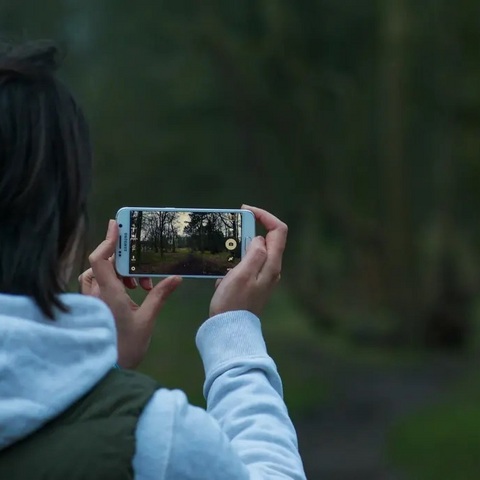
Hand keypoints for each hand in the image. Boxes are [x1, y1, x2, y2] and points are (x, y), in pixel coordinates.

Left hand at [79, 220, 181, 368]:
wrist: (106, 372)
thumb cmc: (126, 347)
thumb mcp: (147, 319)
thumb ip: (160, 295)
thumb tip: (177, 277)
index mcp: (107, 294)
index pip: (100, 259)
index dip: (107, 240)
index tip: (117, 225)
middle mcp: (94, 294)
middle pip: (101, 264)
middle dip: (124, 263)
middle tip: (142, 277)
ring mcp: (90, 301)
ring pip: (98, 274)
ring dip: (118, 273)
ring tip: (139, 286)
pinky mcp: (91, 308)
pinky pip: (98, 285)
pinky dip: (113, 282)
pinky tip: (130, 294)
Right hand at [209, 205, 287, 316]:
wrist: (230, 330)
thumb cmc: (233, 303)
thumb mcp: (242, 274)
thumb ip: (254, 253)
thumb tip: (259, 239)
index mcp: (272, 264)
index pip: (278, 230)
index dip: (264, 216)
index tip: (245, 211)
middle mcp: (271, 269)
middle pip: (267, 238)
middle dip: (249, 230)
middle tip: (230, 233)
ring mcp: (263, 277)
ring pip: (255, 251)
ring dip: (239, 247)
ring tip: (224, 254)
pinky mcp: (253, 284)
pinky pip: (246, 264)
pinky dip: (235, 261)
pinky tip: (223, 273)